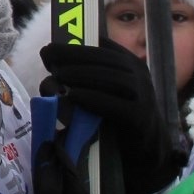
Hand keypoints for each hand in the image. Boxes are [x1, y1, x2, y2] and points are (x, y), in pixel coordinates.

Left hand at [42, 40, 183, 193]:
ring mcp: (143, 95)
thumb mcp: (107, 90)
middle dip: (74, 56)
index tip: (49, 50)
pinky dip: (94, 99)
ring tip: (58, 76)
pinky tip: (74, 96)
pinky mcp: (140, 117)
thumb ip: (90, 77)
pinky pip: (116, 105)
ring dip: (82, 75)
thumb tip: (54, 69)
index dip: (75, 46)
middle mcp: (139, 74)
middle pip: (105, 59)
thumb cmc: (119, 116)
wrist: (146, 147)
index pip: (103, 46)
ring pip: (112, 79)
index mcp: (130, 63)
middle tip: (48, 59)